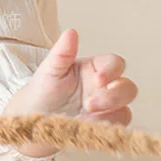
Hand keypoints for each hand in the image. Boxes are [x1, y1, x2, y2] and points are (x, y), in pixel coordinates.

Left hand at [4, 28, 137, 156]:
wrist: (32, 117)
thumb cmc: (42, 90)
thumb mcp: (49, 70)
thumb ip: (62, 52)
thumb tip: (71, 32)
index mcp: (93, 69)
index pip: (115, 64)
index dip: (112, 70)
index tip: (99, 78)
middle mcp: (103, 88)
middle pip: (128, 88)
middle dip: (114, 96)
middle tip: (90, 103)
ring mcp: (106, 109)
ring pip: (125, 110)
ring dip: (109, 114)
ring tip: (84, 117)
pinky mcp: (103, 127)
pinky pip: (115, 129)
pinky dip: (104, 128)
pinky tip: (84, 126)